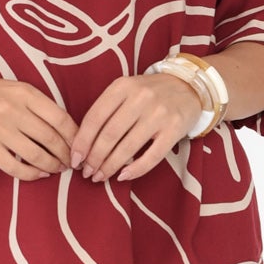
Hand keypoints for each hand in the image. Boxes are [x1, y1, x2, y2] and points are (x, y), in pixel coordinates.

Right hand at [0, 72, 78, 178]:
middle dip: (67, 155)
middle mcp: (14, 110)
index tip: (81, 146)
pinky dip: (32, 174)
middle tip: (72, 163)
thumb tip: (64, 128)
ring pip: (37, 155)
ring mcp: (0, 130)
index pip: (61, 118)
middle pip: (52, 139)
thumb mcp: (14, 88)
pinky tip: (39, 174)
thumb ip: (37, 104)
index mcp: (25, 93)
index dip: (75, 137)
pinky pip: (15, 167)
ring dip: (53, 166)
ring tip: (58, 169)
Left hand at [72, 71, 206, 182]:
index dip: (82, 141)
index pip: (95, 117)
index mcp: (122, 86)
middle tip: (87, 172)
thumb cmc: (149, 93)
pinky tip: (123, 176)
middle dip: (94, 158)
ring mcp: (159, 113)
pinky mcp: (174, 129)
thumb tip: (83, 144)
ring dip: (110, 166)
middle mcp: (140, 97)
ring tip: (100, 176)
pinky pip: (151, 156)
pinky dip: (135, 169)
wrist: (188, 86)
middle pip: (109, 135)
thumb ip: (107, 110)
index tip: (75, 159)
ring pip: (127, 147)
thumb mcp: (126, 90)